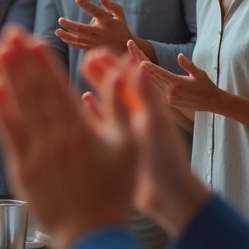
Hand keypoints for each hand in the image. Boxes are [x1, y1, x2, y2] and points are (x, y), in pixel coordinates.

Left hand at [0, 27, 134, 248]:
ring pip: (19, 106)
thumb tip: (125, 71)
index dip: (43, 61)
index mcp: (82, 130)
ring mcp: (36, 153)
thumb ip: (121, 107)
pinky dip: (0, 110)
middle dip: (22, 59)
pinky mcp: (22, 168)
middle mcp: (56, 137)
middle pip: (35, 91)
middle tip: (10, 32)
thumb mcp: (129, 147)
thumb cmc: (114, 191)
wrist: (91, 234)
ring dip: (8, 76)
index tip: (32, 39)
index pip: (58, 87)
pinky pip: (9, 133)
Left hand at [56, 0, 139, 53]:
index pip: (96, 12)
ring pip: (79, 39)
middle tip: (60, 20)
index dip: (87, 5)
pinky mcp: (92, 47)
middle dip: (71, 25)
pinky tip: (62, 37)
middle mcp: (100, 32)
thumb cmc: (120, 26)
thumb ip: (111, 5)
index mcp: (106, 21)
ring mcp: (95, 41)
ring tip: (57, 31)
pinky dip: (70, 42)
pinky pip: (79, 45)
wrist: (124, 46)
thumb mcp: (119, 14)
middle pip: (83, 29)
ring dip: (67, 36)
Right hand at [81, 52, 209, 237]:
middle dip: (101, 71)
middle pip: (116, 87)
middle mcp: (135, 116)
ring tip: (80, 74)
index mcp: (147, 108)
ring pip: (107, 103)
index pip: (129, 78)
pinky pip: (102, 123)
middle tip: (85, 58)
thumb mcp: (155, 124)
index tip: (97, 52)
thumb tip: (138, 63)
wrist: (168, 197)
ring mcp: (126, 131)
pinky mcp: (118, 146)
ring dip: (95, 87)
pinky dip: (93, 111)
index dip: (114, 63)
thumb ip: (146, 94)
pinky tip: (82, 101)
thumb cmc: (166, 160)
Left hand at [128, 40, 221, 111]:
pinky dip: (144, 79)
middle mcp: (169, 92)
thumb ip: (189, 65)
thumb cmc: (206, 86)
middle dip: (139, 60)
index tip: (140, 59)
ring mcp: (166, 97)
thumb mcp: (200, 74)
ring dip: (138, 68)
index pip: (160, 73)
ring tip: (129, 54)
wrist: (211, 103)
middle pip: (150, 75)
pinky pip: (151, 88)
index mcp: (177, 84)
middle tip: (131, 46)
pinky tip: (134, 70)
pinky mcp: (165, 101)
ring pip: (148, 81)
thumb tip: (179, 55)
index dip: (149, 66)